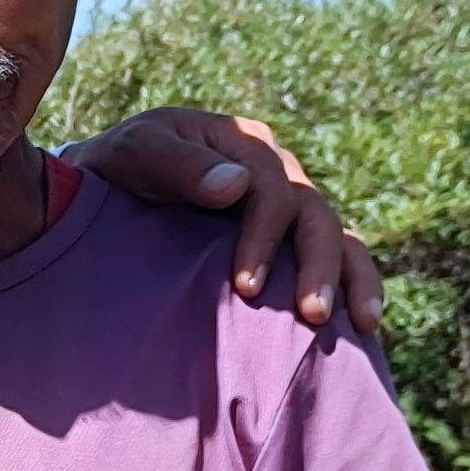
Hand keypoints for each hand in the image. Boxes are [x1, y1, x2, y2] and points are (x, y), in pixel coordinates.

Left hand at [66, 108, 386, 330]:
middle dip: (318, 264)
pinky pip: (332, 258)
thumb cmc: (119, 169)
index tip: (248, 285)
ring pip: (336, 236)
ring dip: (352, 277)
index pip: (271, 188)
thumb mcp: (137, 151)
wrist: (106, 190)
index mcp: (245, 145)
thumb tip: (235, 185)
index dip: (266, 235)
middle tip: (312, 314)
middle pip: (314, 214)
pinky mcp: (289, 241)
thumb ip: (179, 164)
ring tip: (362, 322)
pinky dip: (352, 285)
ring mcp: (288, 207)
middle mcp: (277, 173)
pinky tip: (364, 325)